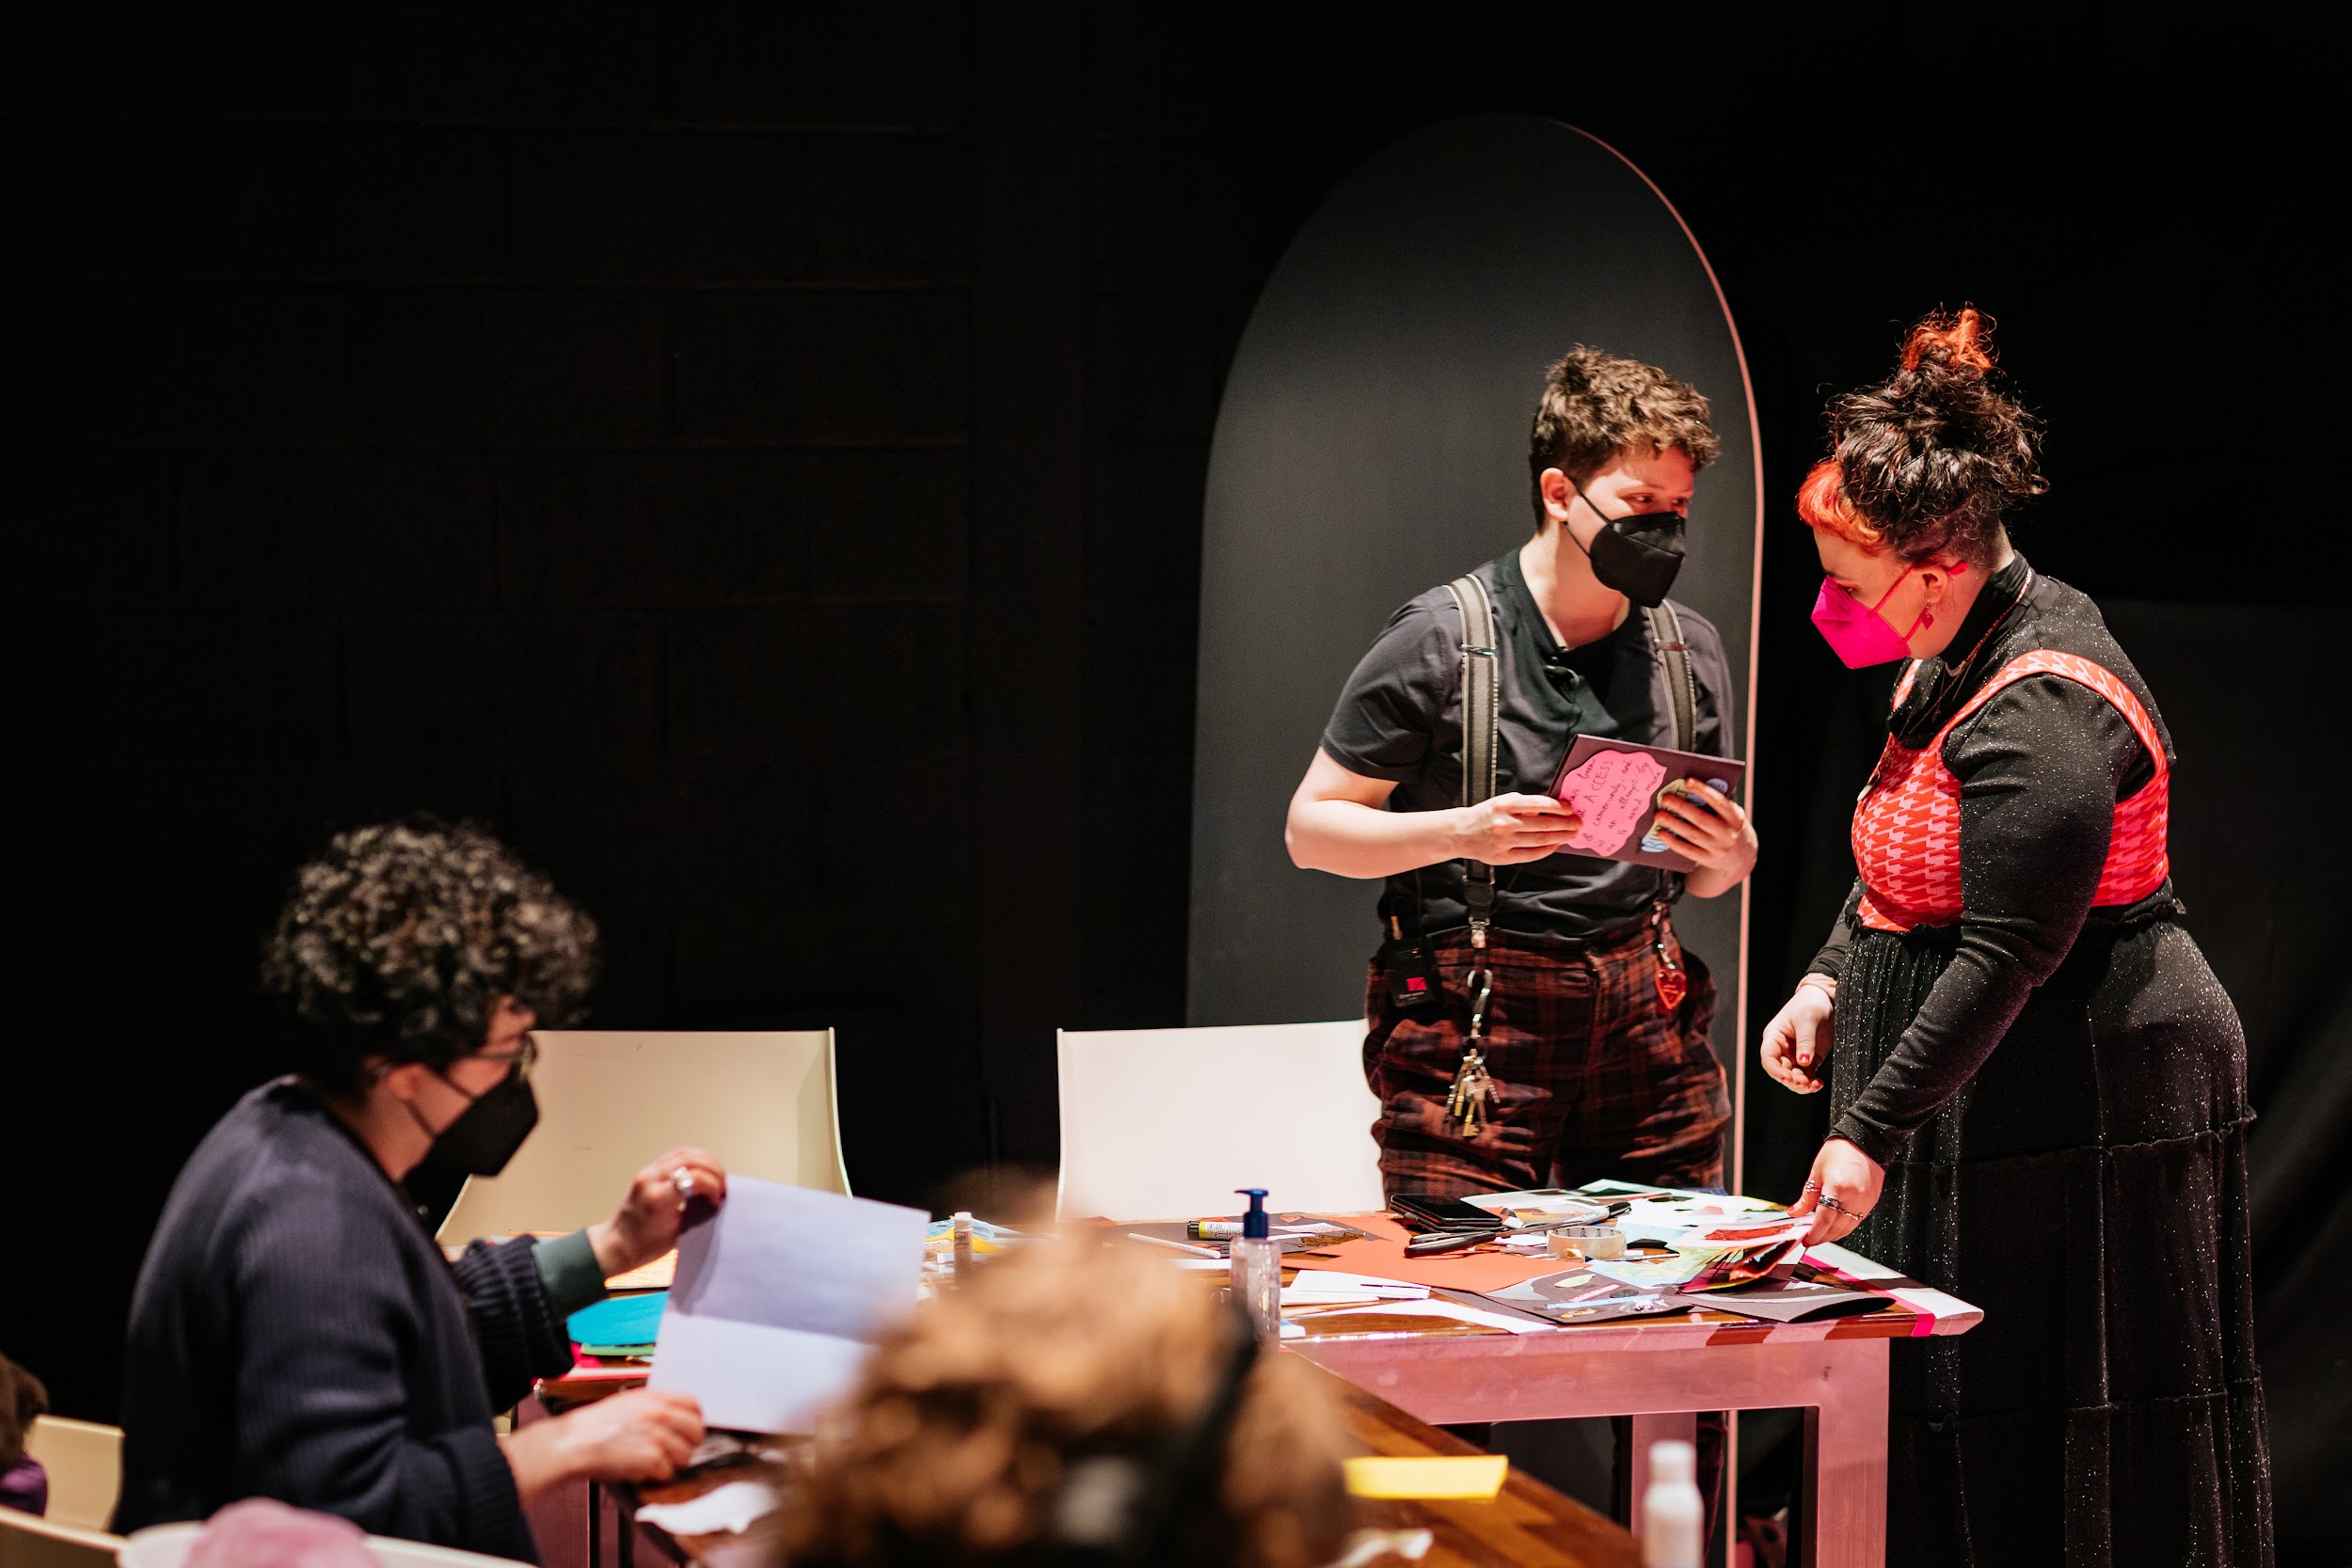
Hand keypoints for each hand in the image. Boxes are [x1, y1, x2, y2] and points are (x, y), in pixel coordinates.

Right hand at [552, 1388, 704, 1483]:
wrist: (572, 1444)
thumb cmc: (592, 1427)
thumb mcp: (626, 1403)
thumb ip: (653, 1407)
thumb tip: (674, 1418)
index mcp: (654, 1398)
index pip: (694, 1405)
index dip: (694, 1420)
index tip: (688, 1431)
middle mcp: (660, 1414)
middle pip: (697, 1431)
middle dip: (688, 1444)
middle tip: (675, 1453)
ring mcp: (658, 1436)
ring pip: (686, 1455)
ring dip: (671, 1463)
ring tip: (651, 1463)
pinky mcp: (652, 1459)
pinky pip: (668, 1473)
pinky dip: (656, 1477)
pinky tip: (642, 1472)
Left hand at [589, 1146, 727, 1278]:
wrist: (616, 1244)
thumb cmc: (644, 1246)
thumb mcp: (677, 1233)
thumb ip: (696, 1212)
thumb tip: (715, 1200)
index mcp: (658, 1199)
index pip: (695, 1178)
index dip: (713, 1186)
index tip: (717, 1200)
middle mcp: (651, 1179)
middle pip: (692, 1159)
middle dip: (714, 1170)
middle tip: (722, 1186)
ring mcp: (647, 1172)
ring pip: (684, 1152)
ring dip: (706, 1161)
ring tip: (716, 1177)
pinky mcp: (647, 1170)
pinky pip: (675, 1156)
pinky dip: (694, 1160)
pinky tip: (703, 1172)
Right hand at [1448, 793, 1583, 863]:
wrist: (1461, 833)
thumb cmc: (1486, 815)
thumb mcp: (1503, 802)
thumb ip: (1525, 805)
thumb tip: (1552, 810)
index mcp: (1505, 805)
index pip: (1539, 804)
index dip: (1559, 807)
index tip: (1570, 809)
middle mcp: (1505, 823)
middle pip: (1544, 825)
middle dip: (1565, 824)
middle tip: (1577, 823)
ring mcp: (1504, 842)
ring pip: (1541, 840)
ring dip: (1560, 837)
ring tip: (1570, 834)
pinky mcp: (1504, 857)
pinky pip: (1532, 854)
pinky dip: (1547, 849)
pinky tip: (1555, 844)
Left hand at [1650, 781, 1757, 883]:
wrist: (1741, 855)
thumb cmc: (1729, 826)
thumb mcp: (1730, 814)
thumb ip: (1715, 804)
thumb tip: (1687, 788)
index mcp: (1735, 817)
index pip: (1718, 801)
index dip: (1703, 790)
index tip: (1688, 781)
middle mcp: (1728, 833)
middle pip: (1702, 819)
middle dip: (1682, 808)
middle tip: (1666, 798)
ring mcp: (1718, 848)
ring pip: (1692, 835)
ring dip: (1674, 824)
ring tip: (1659, 815)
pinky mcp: (1708, 859)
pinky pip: (1688, 851)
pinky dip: (1673, 842)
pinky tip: (1661, 834)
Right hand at [1759, 981, 1834, 1093]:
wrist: (1827, 999)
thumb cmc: (1810, 1003)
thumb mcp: (1807, 1020)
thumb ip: (1806, 1041)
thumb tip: (1803, 1062)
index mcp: (1774, 1037)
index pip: (1768, 1059)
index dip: (1775, 1071)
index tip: (1788, 1078)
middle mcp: (1782, 1049)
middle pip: (1781, 1072)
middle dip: (1792, 1080)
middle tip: (1805, 1083)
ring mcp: (1796, 1055)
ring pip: (1793, 1077)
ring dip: (1802, 1084)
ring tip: (1815, 1084)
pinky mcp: (1810, 1059)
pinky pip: (1807, 1076)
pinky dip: (1811, 1082)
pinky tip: (1818, 1083)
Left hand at [1787, 1139, 1884, 1246]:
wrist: (1865, 1141)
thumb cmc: (1841, 1152)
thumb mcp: (1817, 1172)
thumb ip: (1807, 1197)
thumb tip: (1796, 1212)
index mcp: (1838, 1188)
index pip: (1824, 1220)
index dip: (1814, 1233)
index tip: (1806, 1240)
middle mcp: (1854, 1198)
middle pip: (1836, 1228)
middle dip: (1822, 1237)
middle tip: (1810, 1239)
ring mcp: (1865, 1202)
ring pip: (1848, 1228)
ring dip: (1833, 1235)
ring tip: (1820, 1235)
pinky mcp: (1871, 1203)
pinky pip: (1857, 1222)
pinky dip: (1844, 1228)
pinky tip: (1835, 1227)